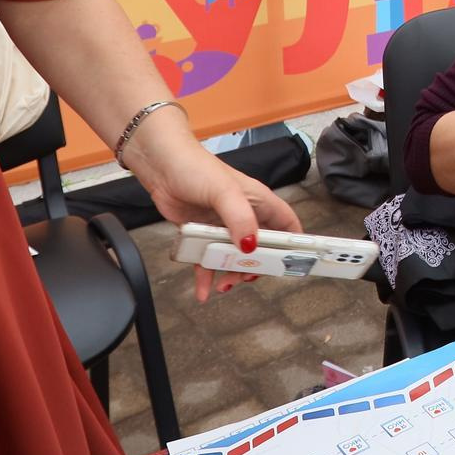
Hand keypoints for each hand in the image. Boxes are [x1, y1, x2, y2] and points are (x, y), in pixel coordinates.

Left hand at [127, 111, 302, 300]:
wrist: (159, 164)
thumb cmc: (195, 167)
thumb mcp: (224, 192)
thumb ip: (240, 218)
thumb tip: (250, 247)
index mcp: (258, 202)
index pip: (287, 225)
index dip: (294, 244)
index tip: (291, 264)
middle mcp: (244, 215)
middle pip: (262, 248)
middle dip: (258, 265)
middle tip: (247, 276)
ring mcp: (222, 226)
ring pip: (234, 257)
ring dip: (231, 273)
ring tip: (224, 285)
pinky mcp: (201, 233)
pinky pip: (207, 260)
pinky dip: (206, 276)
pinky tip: (203, 291)